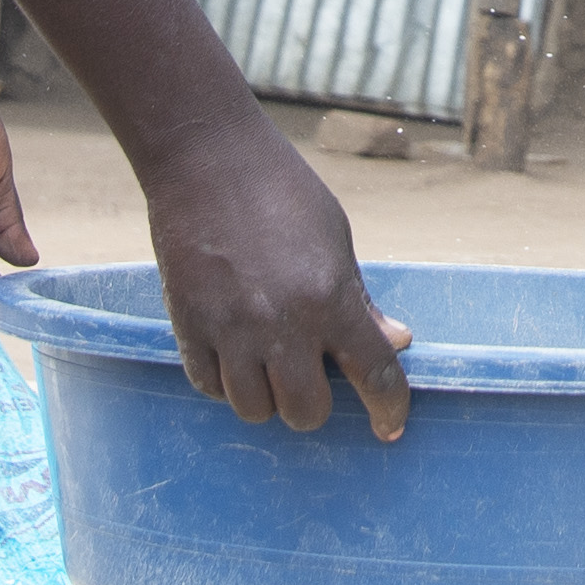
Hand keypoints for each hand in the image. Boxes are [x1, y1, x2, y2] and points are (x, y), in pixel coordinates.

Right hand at [137, 116, 413, 438]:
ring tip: (267, 365)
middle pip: (306, 412)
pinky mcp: (187, 324)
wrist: (205, 157)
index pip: (374, 374)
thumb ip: (361, 302)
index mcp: (330, 297)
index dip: (389, 408)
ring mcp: (229, 328)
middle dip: (315, 404)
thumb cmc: (281, 190)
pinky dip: (224, 382)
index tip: (391, 426)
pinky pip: (209, 386)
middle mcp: (281, 323)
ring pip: (254, 410)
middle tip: (310, 377)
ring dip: (267, 397)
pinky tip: (233, 356)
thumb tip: (396, 342)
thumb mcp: (336, 239)